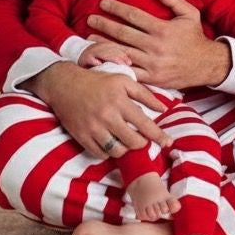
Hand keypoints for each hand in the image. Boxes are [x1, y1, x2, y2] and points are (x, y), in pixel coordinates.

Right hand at [23, 62, 170, 158]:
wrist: (66, 85)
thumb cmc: (99, 81)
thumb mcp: (124, 80)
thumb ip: (145, 94)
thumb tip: (163, 108)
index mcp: (120, 100)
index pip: (144, 123)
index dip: (158, 135)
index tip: (168, 142)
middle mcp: (107, 116)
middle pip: (132, 141)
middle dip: (142, 143)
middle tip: (144, 140)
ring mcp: (93, 128)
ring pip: (117, 150)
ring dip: (126, 149)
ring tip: (129, 142)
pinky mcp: (81, 137)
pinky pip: (100, 154)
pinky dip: (109, 152)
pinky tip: (113, 144)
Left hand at [86, 0, 229, 88]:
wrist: (205, 65)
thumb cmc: (195, 37)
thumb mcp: (190, 14)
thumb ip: (174, 1)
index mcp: (162, 29)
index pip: (134, 16)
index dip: (117, 8)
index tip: (104, 3)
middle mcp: (155, 46)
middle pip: (123, 33)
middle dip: (104, 24)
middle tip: (90, 19)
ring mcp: (152, 63)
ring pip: (121, 52)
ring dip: (103, 45)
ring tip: (89, 39)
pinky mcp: (151, 78)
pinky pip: (128, 72)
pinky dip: (114, 65)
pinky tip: (102, 61)